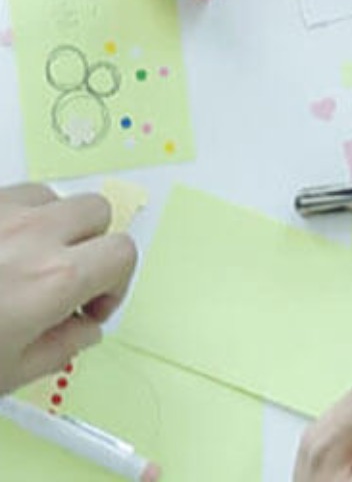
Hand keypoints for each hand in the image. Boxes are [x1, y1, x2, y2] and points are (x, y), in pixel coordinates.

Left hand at [0, 184, 136, 394]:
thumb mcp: (9, 371)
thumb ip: (61, 348)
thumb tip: (82, 331)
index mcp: (55, 278)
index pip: (124, 253)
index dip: (116, 281)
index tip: (93, 303)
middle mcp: (33, 235)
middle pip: (97, 212)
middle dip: (90, 243)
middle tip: (67, 277)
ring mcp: (2, 213)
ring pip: (54, 197)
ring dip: (51, 225)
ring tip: (27, 259)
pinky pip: (13, 195)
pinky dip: (15, 217)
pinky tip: (1, 249)